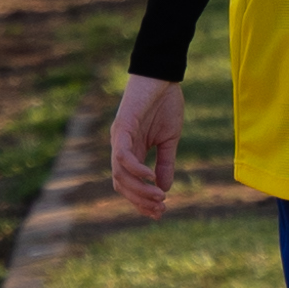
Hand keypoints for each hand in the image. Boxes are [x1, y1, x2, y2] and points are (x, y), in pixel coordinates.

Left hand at [108, 72, 187, 215]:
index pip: (129, 184)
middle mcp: (120, 147)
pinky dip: (136, 169)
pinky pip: (123, 155)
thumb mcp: (169, 139)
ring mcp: (119, 138)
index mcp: (130, 151)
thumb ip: (165, 163)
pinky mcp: (123, 127)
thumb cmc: (165, 103)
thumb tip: (164, 189)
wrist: (162, 75)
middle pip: (121, 184)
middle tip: (160, 209)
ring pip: (120, 174)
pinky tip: (151, 176)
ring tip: (159, 198)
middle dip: (139, 201)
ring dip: (139, 190)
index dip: (141, 201)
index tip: (160, 212)